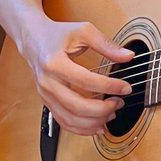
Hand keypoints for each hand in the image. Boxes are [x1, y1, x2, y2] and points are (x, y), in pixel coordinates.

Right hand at [22, 19, 132, 136]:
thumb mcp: (83, 31)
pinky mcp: (47, 102)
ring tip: (111, 114)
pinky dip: (81, 129)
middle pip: (77, 106)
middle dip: (102, 109)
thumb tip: (128, 56)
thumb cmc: (56, 35)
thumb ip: (106, 45)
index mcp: (55, 63)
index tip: (125, 87)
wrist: (33, 39)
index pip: (86, 80)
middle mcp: (48, 82)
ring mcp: (46, 95)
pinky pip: (63, 122)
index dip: (109, 86)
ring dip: (94, 122)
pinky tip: (97, 125)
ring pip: (70, 119)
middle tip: (119, 103)